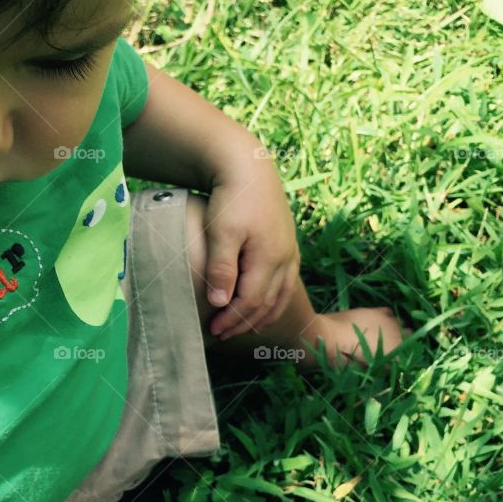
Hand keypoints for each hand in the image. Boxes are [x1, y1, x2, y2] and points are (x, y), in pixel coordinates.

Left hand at [201, 149, 300, 339]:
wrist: (249, 167)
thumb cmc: (232, 199)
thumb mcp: (222, 232)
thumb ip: (222, 268)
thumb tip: (221, 303)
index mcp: (270, 258)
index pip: (252, 301)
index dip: (232, 319)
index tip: (213, 329)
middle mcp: (285, 258)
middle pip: (267, 303)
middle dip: (244, 322)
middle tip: (221, 334)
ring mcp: (290, 252)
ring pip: (281, 295)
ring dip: (261, 315)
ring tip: (241, 327)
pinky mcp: (288, 245)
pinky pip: (285, 283)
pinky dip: (273, 300)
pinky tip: (262, 305)